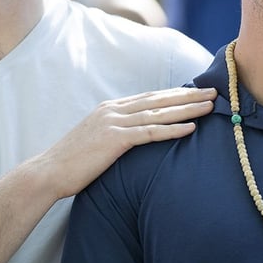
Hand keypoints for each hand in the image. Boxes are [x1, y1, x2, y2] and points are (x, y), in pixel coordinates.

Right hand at [41, 86, 216, 198]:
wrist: (49, 172)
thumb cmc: (73, 162)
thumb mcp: (96, 140)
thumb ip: (115, 133)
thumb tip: (134, 137)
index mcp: (110, 108)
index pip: (150, 97)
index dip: (175, 93)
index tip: (197, 91)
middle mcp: (114, 110)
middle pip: (159, 99)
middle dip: (188, 95)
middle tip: (213, 90)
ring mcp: (114, 123)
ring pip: (159, 113)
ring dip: (187, 108)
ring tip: (210, 105)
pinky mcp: (115, 140)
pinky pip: (151, 133)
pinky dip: (173, 129)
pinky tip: (191, 128)